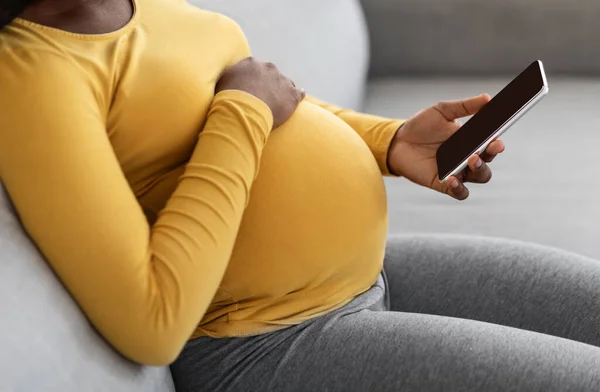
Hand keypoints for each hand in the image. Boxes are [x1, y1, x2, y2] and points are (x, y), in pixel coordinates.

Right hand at [216, 57, 305, 128]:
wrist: (244, 109)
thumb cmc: (229, 97)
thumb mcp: (222, 82)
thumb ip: (229, 76)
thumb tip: (230, 76)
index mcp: (251, 63)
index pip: (255, 68)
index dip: (253, 78)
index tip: (251, 86)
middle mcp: (268, 68)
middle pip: (271, 73)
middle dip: (268, 83)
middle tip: (263, 96)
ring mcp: (282, 80)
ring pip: (286, 83)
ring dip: (282, 90)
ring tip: (278, 102)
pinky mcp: (292, 95)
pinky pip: (299, 93)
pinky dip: (298, 96)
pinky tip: (298, 98)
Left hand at [387, 94, 505, 199]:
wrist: (398, 142)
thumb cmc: (421, 125)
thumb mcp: (443, 111)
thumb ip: (465, 106)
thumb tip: (487, 98)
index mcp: (471, 140)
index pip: (491, 142)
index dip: (497, 140)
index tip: (497, 135)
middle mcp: (468, 157)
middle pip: (489, 161)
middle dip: (492, 154)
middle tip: (490, 146)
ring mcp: (458, 171)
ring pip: (480, 177)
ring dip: (480, 169)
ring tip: (472, 159)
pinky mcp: (444, 184)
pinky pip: (460, 192)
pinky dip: (460, 188)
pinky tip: (453, 179)